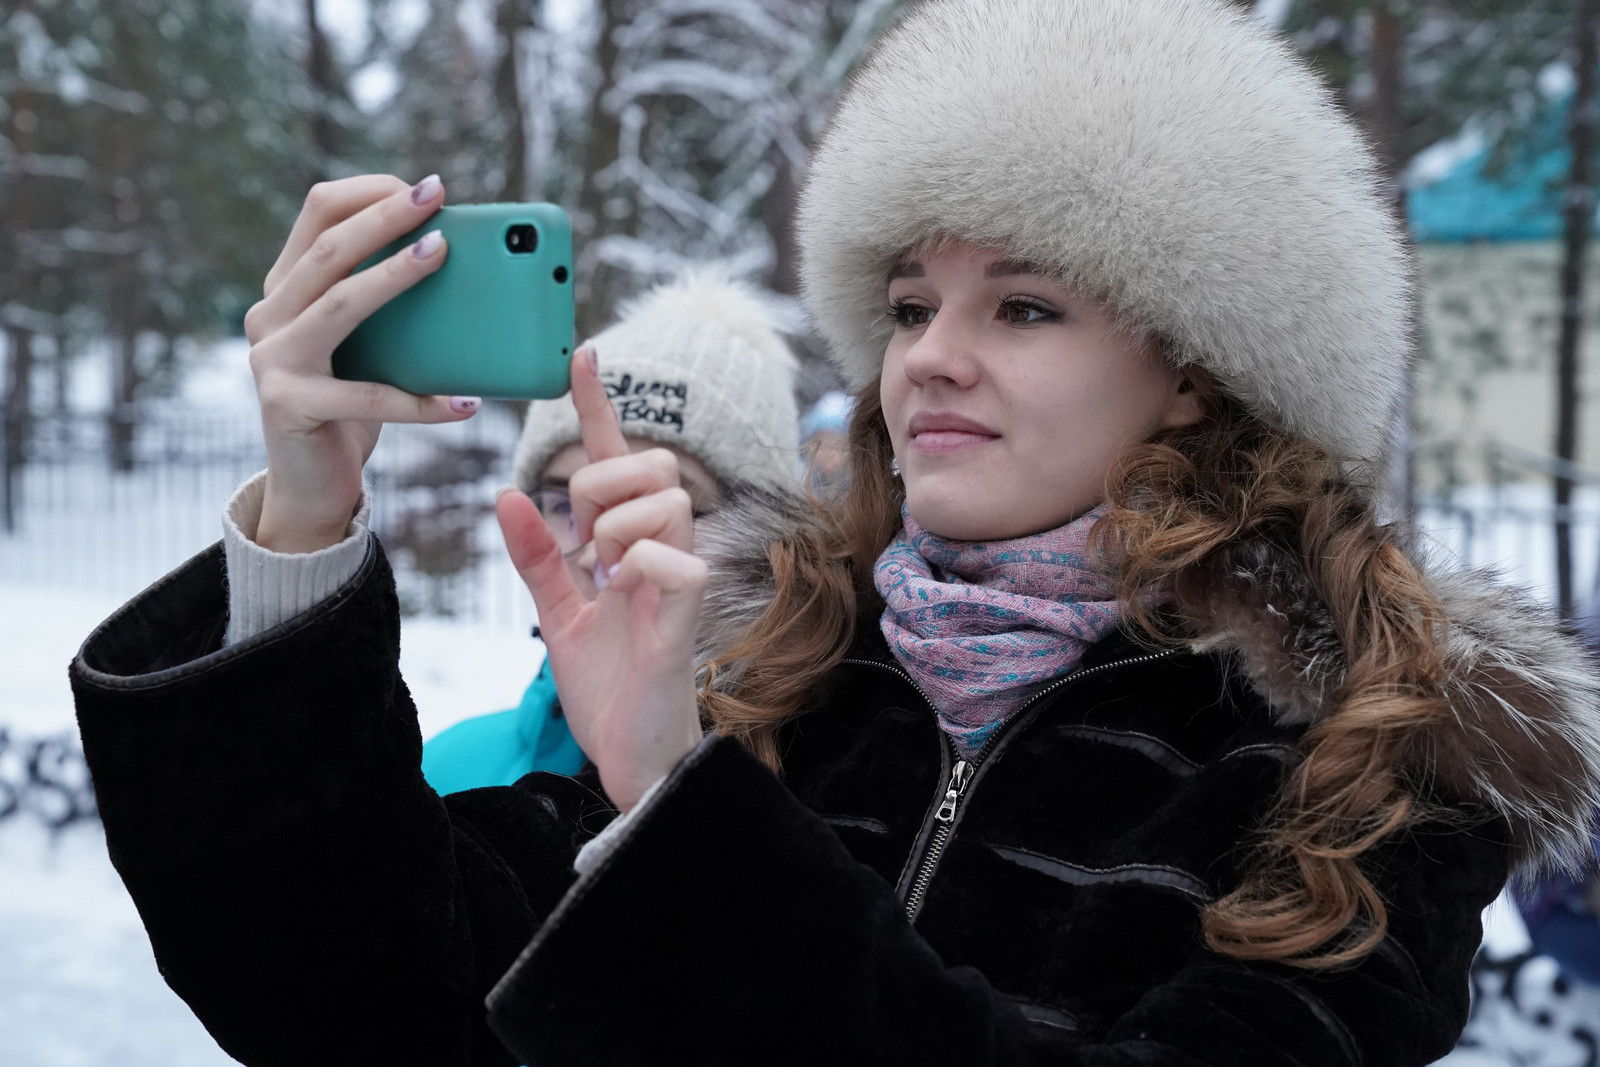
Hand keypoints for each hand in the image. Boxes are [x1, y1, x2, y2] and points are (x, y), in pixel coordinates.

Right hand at [243, 174, 477, 552]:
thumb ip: (390, 305)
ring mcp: (272, 360)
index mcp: (286, 287)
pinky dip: (423, 403)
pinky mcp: (290, 406)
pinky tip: (466, 402)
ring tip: (444, 256)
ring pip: (340, 304)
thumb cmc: (351, 406)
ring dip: (394, 275)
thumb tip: (462, 261)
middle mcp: (269, 314)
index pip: (318, 213)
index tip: (423, 186)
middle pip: (329, 249)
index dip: (369, 192)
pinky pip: (367, 397)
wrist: (311, 486)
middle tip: (437, 195)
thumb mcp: (370, 345)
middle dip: (386, 216)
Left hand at [497, 347, 706, 810]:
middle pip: (648, 463)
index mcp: (628, 545)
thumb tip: (506, 495)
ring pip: (661, 499)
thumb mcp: (558, 617)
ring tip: (607, 579)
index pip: (617, 461)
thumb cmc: (608, 688)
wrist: (628, 757)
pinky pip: (668, 557)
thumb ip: (537, 559)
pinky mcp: (690, 610)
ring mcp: (681, 575)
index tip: (584, 353)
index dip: (598, 407)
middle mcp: (661, 549)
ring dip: (614, 531)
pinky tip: (625, 599)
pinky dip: (634, 570)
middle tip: (585, 546)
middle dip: (601, 486)